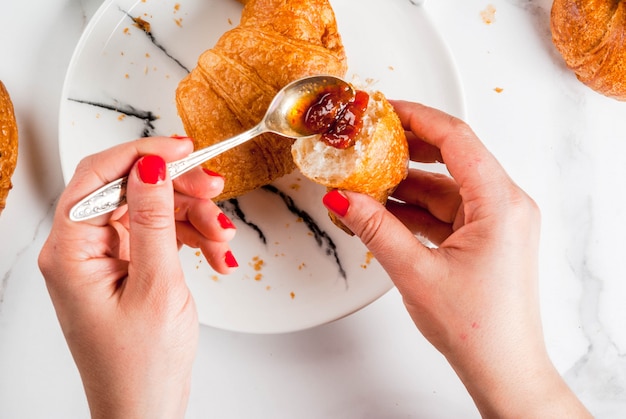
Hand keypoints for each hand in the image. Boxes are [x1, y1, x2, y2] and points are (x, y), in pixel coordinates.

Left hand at [39, 137, 236, 418]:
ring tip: (222, 239)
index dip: (142, 153)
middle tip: (216, 191)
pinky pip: (162, 234)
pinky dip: (192, 239)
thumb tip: (150, 165)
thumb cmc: (140, 365)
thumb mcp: (156, 286)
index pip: (98, 175)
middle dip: (179, 190)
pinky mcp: (128, 266)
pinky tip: (216, 255)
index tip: (183, 148)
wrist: (146, 408)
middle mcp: (83, 249)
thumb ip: (154, 220)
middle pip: (131, 190)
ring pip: (153, 210)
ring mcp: (106, 257)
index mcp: (72, 251)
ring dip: (194, 218)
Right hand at [322, 102, 590, 417]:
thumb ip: (375, 228)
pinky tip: (382, 211)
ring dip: (405, 186)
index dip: (417, 118)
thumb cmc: (477, 327)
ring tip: (364, 182)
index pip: (456, 139)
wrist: (501, 369)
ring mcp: (495, 223)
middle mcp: (505, 206)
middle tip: (370, 139)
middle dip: (407, 149)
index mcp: (500, 203)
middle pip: (451, 158)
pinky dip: (414, 210)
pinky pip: (445, 211)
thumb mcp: (415, 272)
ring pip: (444, 188)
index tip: (385, 108)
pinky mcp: (484, 239)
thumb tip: (342, 197)